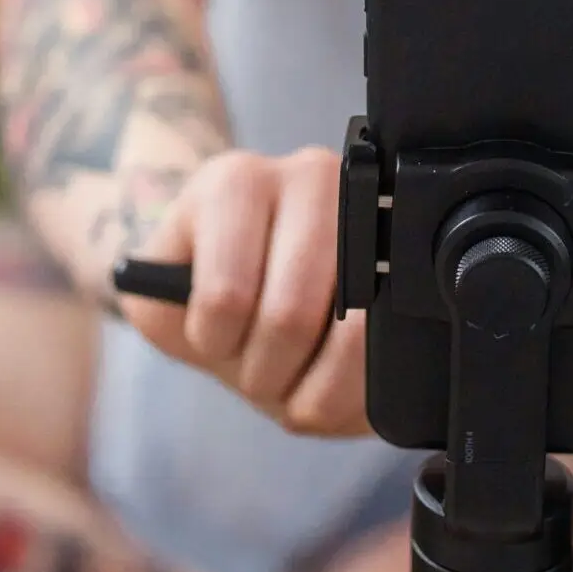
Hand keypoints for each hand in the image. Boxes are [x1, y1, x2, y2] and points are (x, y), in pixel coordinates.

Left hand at [121, 148, 368, 436]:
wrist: (258, 296)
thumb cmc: (208, 299)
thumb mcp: (162, 306)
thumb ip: (165, 306)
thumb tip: (208, 326)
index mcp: (236, 183)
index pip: (226, 293)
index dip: (216, 340)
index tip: (212, 337)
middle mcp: (311, 180)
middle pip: (291, 316)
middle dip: (266, 371)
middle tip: (259, 370)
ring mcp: (373, 217)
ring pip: (351, 336)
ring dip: (312, 386)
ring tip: (294, 374)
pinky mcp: (411, 271)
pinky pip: (392, 352)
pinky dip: (354, 391)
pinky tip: (332, 376)